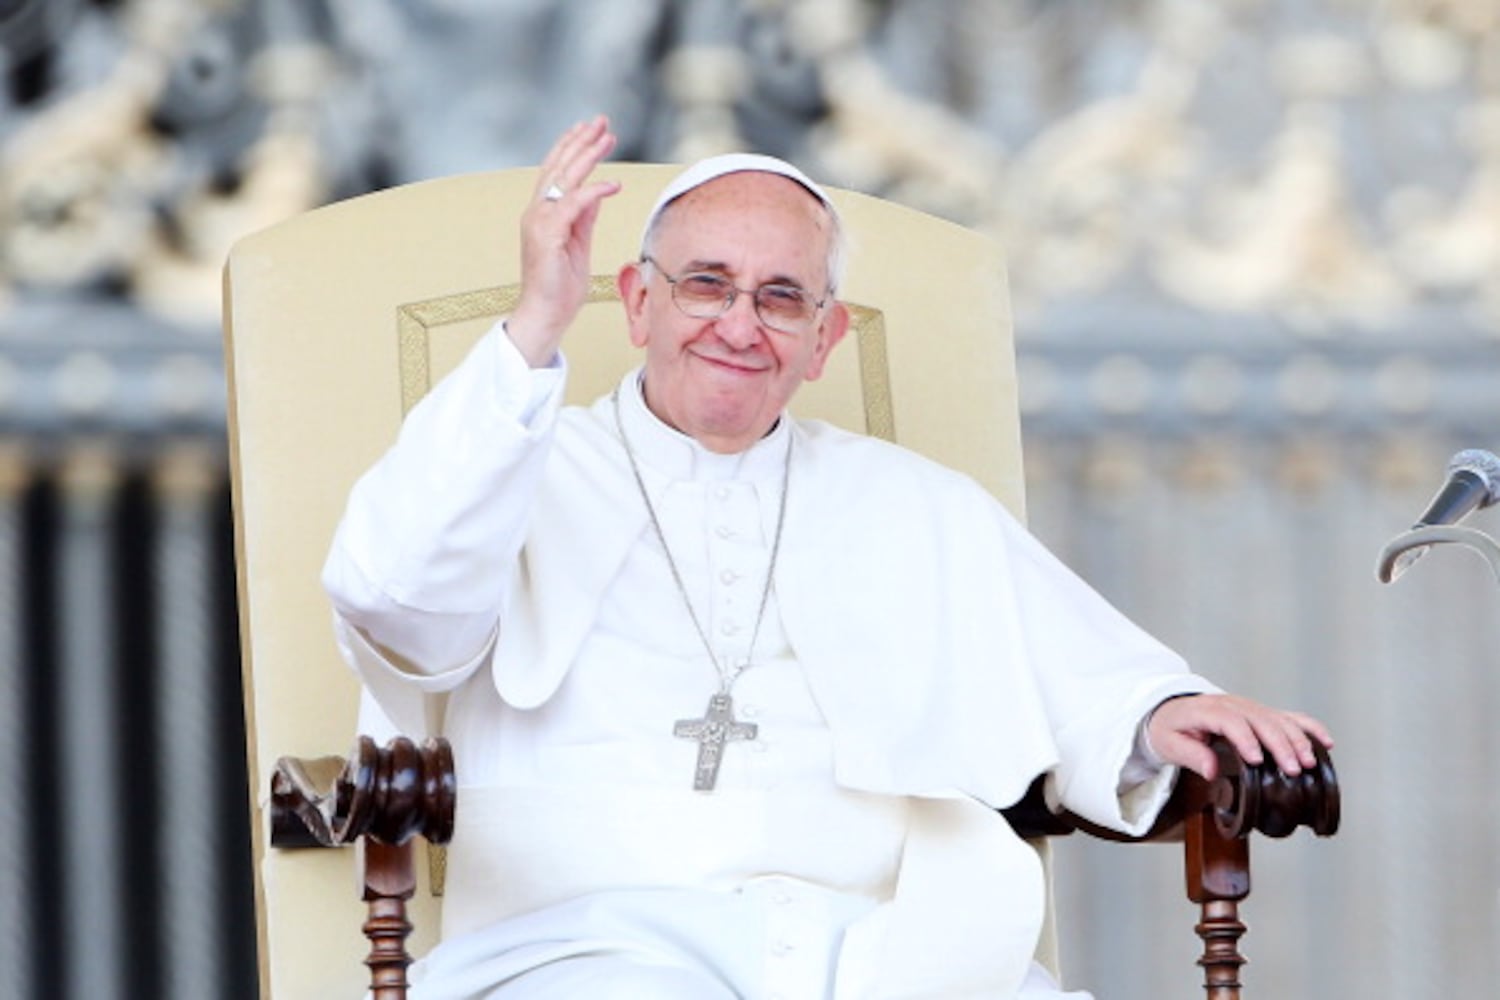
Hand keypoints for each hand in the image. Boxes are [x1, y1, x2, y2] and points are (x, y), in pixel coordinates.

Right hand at [507, 116, 621, 366]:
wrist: (546, 313)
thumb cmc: (561, 284)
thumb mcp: (579, 242)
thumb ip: (585, 215)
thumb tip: (599, 191)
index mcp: (543, 212)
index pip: (557, 171)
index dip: (574, 147)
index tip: (593, 130)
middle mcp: (537, 211)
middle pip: (558, 166)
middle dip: (580, 140)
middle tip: (601, 120)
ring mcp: (539, 221)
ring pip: (564, 178)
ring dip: (587, 154)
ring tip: (606, 136)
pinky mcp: (547, 235)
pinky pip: (573, 204)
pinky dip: (594, 191)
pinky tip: (613, 183)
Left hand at [1146, 693, 1333, 780]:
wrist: (1172, 711)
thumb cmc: (1170, 728)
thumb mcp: (1169, 743)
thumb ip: (1190, 755)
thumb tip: (1210, 770)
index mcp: (1207, 710)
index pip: (1230, 721)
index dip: (1245, 739)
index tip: (1256, 761)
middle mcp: (1232, 705)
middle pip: (1261, 720)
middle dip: (1280, 744)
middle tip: (1293, 769)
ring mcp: (1249, 707)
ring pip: (1278, 718)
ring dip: (1297, 739)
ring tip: (1309, 762)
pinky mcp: (1261, 714)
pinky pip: (1288, 716)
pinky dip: (1308, 727)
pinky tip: (1325, 742)